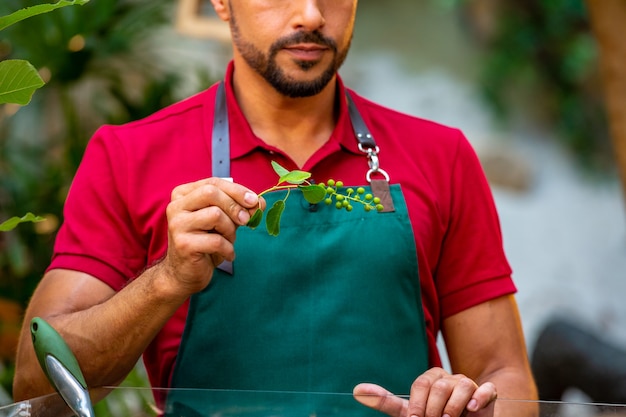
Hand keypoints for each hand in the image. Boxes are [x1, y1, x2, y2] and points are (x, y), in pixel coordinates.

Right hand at [161, 177, 262, 294]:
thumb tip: (259, 202)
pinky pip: (216, 241)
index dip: (238, 190)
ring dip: (230, 230)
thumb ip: (238, 208)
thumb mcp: (223, 220)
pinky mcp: (183, 244)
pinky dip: (228, 249)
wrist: (186, 273)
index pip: (213, 182)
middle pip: (211, 193)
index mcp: (183, 195)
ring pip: (215, 215)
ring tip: (229, 241)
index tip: (255, 201)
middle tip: (245, 221)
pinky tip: (227, 254)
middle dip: (234, 206)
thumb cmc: (205, 243)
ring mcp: (177, 225)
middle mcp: (176, 207)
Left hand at [353, 368, 496, 416]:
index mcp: (431, 379)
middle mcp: (450, 378)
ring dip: (454, 409)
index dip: (418, 404)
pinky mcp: (487, 394)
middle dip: (435, 410)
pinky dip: (480, 397)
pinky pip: (486, 389)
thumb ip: (385, 401)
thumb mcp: (409, 413)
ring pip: (462, 386)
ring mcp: (469, 385)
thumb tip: (356, 390)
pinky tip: (473, 409)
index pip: (422, 384)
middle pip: (440, 386)